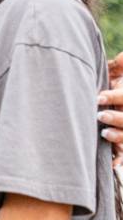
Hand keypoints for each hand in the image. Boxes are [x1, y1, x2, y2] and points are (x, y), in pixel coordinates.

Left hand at [97, 51, 122, 166]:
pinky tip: (111, 163)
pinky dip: (120, 159)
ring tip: (104, 133)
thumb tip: (121, 56)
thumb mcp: (121, 74)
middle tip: (100, 116)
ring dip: (119, 136)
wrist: (116, 104)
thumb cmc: (119, 84)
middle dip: (117, 118)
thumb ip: (120, 65)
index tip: (98, 97)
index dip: (114, 97)